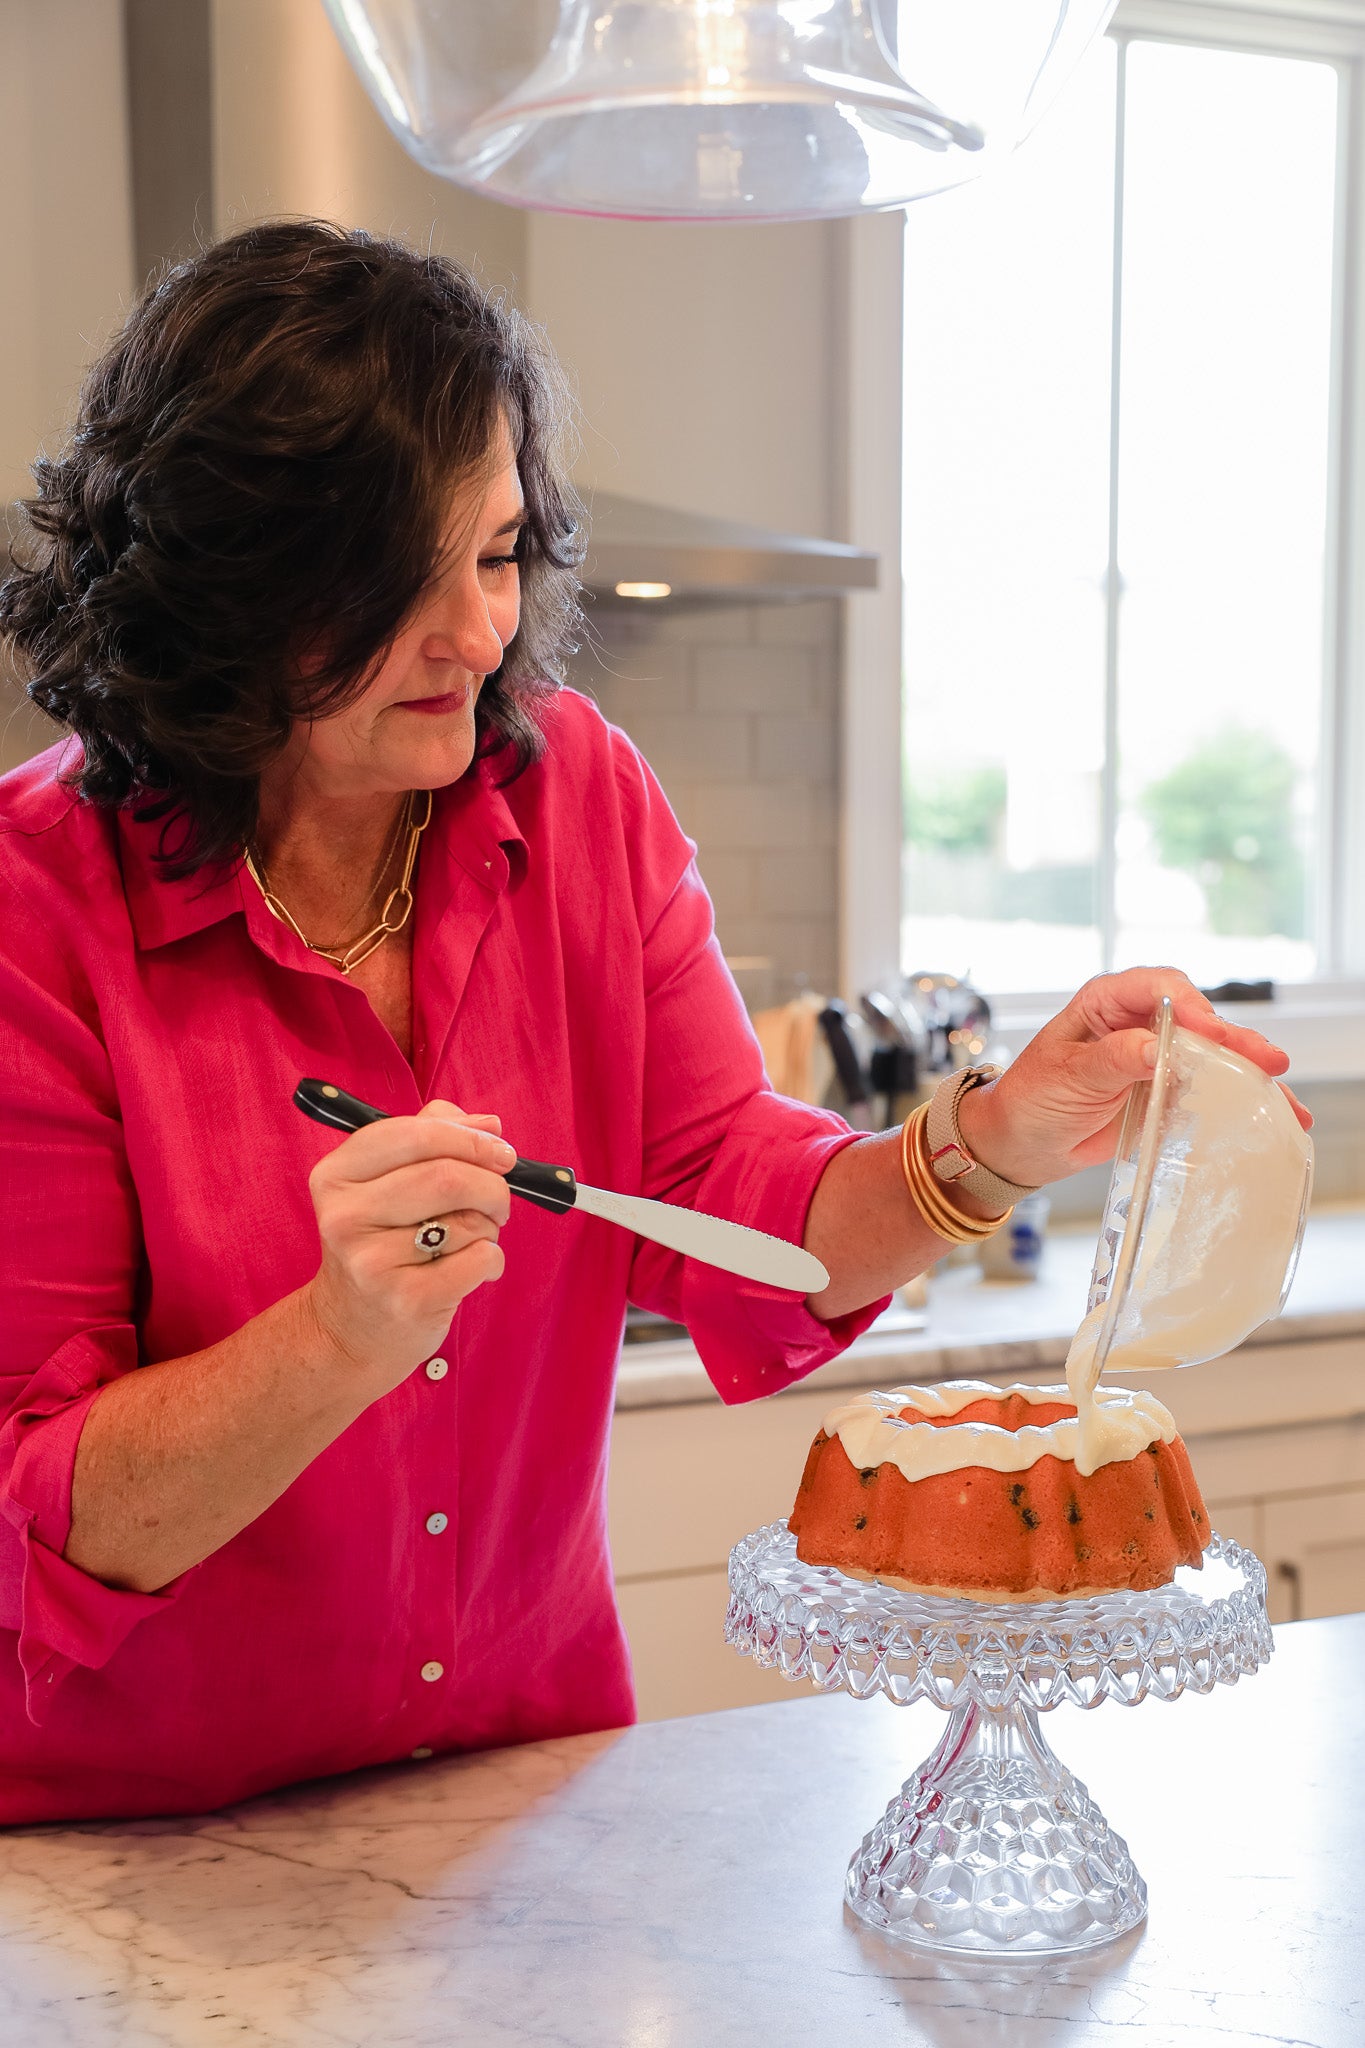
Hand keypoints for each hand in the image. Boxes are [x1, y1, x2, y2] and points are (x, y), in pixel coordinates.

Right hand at [304, 1099, 514, 1388]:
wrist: (350, 1330)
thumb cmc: (380, 1244)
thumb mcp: (386, 1184)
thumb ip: (433, 1138)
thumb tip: (489, 1124)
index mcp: (337, 1176)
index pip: (415, 1134)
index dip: (470, 1138)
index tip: (500, 1152)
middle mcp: (345, 1217)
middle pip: (448, 1177)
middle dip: (492, 1186)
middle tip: (498, 1202)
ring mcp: (372, 1262)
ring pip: (469, 1221)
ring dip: (489, 1227)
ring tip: (469, 1241)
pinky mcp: (406, 1301)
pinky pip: (481, 1259)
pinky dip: (492, 1260)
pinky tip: (471, 1270)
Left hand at [957, 967, 1312, 1191]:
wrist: (1020, 1143)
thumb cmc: (1030, 1098)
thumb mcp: (1065, 1076)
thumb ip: (1111, 1060)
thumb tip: (1156, 1049)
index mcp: (1106, 1003)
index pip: (1156, 988)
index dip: (1188, 1006)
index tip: (1208, 1032)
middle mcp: (1137, 1022)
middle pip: (1195, 1019)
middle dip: (1233, 1039)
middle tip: (1266, 1060)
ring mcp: (1155, 1055)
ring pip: (1210, 1053)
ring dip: (1246, 1070)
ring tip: (1280, 1091)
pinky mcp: (1164, 1088)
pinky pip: (1206, 1086)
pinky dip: (1237, 1097)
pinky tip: (1269, 1111)